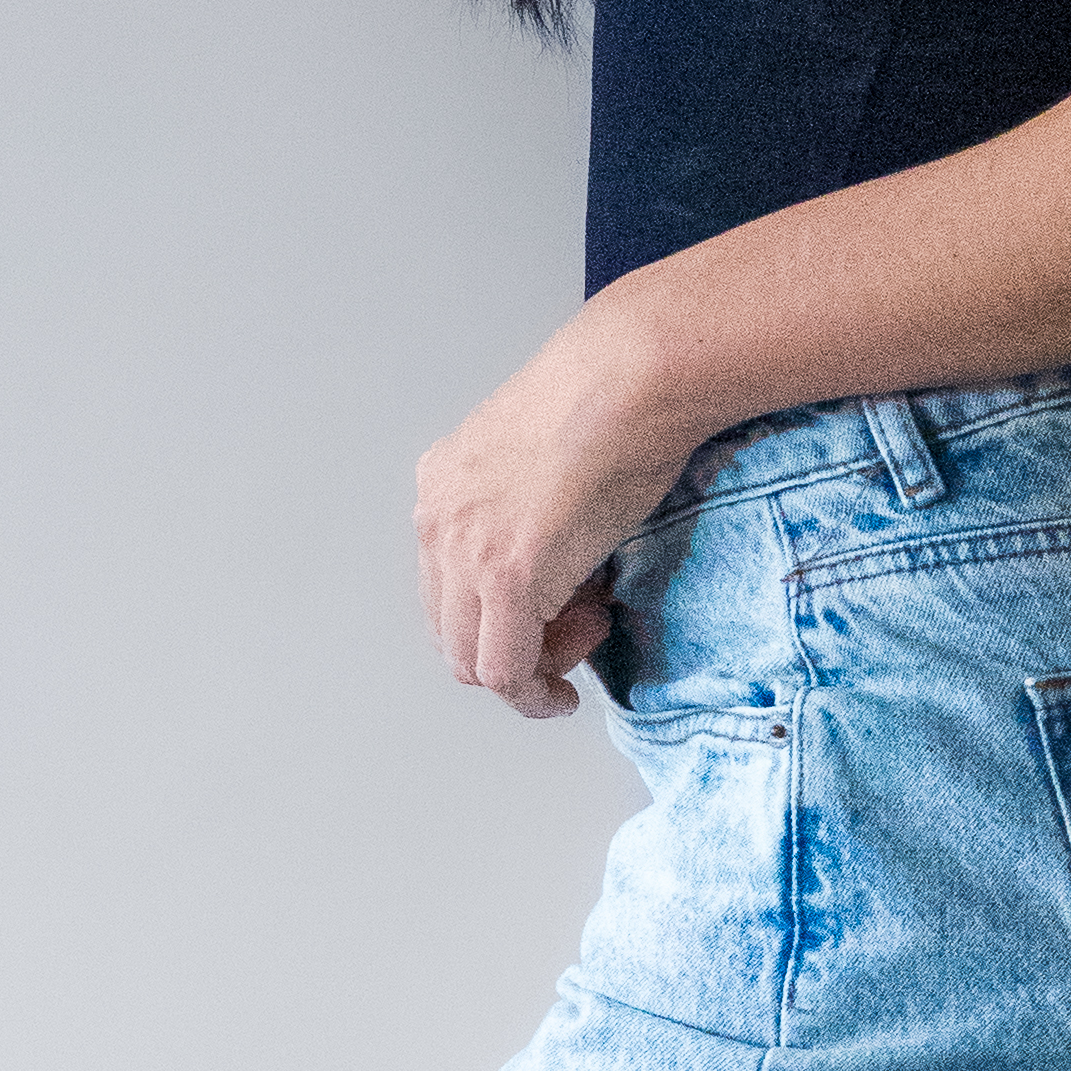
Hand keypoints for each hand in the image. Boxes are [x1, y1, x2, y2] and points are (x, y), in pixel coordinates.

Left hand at [414, 293, 693, 720]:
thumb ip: (527, 508)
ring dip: (527, 670)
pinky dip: (533, 695)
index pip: (448, 584)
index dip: (502, 612)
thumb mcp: (545, 455)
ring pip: (471, 658)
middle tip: (577, 625)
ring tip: (587, 631)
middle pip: (451, 628)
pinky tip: (563, 693)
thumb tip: (556, 567)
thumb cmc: (615, 396)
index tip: (559, 605)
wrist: (632, 375)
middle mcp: (438, 518)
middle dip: (512, 646)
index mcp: (442, 483)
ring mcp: (466, 550)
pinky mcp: (508, 576)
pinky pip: (506, 669)